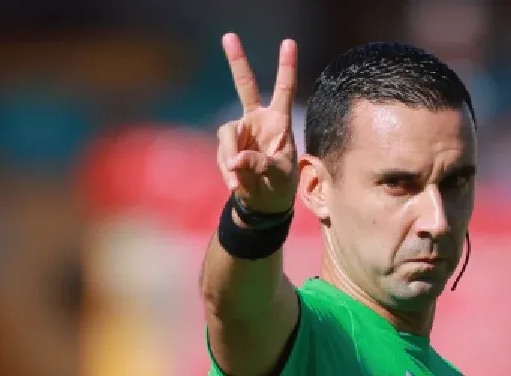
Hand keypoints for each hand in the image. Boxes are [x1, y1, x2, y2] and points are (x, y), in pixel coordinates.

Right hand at [216, 33, 297, 213]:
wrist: (264, 203)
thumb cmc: (280, 186)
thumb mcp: (278, 176)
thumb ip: (259, 164)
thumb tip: (234, 160)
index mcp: (279, 122)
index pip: (284, 90)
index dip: (286, 67)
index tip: (288, 43)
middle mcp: (258, 120)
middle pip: (245, 86)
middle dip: (237, 61)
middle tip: (229, 35)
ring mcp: (240, 132)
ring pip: (227, 134)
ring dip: (230, 156)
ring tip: (237, 179)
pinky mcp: (227, 146)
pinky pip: (222, 154)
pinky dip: (227, 171)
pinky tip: (235, 184)